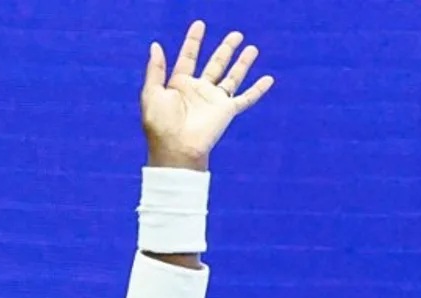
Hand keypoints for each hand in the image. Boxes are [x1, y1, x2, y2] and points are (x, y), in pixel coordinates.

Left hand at [140, 20, 274, 170]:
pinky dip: (258, 89)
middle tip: (236, 34)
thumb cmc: (160, 124)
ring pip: (232, 77)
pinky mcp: (227, 111)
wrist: (176, 148)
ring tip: (252, 48)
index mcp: (180, 85)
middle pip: (215, 64)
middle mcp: (199, 91)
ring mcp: (214, 101)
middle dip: (225, 49)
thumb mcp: (152, 93)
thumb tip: (155, 45)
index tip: (200, 25)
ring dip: (242, 63)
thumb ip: (155, 69)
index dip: (193, 41)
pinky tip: (269, 79)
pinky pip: (246, 98)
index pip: (189, 58)